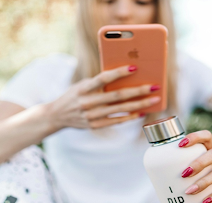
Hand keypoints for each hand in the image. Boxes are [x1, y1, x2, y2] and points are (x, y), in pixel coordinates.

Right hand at [45, 65, 159, 129]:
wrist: (56, 115)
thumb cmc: (74, 95)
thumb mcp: (82, 85)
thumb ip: (99, 82)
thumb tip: (125, 77)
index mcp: (83, 88)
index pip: (104, 78)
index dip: (119, 73)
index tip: (135, 67)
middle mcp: (87, 102)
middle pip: (117, 95)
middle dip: (138, 90)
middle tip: (155, 86)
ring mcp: (91, 116)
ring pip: (121, 109)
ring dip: (140, 104)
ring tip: (155, 99)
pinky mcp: (95, 126)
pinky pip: (116, 121)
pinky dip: (130, 116)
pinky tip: (142, 111)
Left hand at [178, 130, 211, 202]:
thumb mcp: (211, 165)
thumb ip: (196, 165)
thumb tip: (167, 176)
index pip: (207, 136)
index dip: (194, 137)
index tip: (180, 145)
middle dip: (198, 163)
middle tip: (184, 174)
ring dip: (204, 182)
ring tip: (190, 191)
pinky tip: (206, 201)